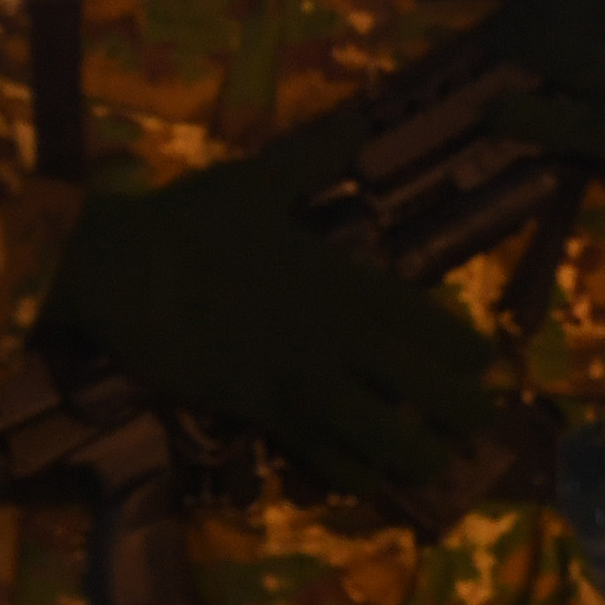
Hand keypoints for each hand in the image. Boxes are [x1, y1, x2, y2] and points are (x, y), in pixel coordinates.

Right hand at [44, 108, 506, 508]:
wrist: (119, 270)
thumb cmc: (189, 220)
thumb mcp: (258, 179)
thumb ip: (316, 156)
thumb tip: (358, 117)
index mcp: (335, 276)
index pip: (414, 314)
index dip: (455, 343)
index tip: (484, 361)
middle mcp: (327, 331)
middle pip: (409, 377)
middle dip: (453, 404)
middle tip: (485, 424)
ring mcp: (293, 375)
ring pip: (369, 425)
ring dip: (411, 451)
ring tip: (443, 469)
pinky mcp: (254, 409)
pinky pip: (310, 448)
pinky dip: (345, 471)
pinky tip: (374, 487)